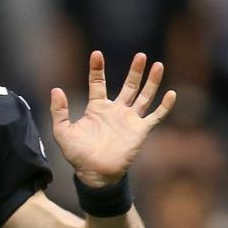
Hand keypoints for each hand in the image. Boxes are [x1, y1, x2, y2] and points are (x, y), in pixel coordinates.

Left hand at [50, 52, 175, 187]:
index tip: (96, 54)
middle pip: (128, 86)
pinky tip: (171, 93)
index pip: (98, 83)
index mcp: (97, 108)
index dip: (97, 68)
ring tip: (158, 65)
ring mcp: (129, 120)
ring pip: (144, 96)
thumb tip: (56, 89)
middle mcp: (115, 111)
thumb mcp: (62, 131)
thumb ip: (58, 111)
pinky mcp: (140, 131)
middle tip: (140, 55)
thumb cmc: (78, 155)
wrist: (94, 173)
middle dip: (135, 71)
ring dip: (151, 82)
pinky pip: (155, 116)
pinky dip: (164, 106)